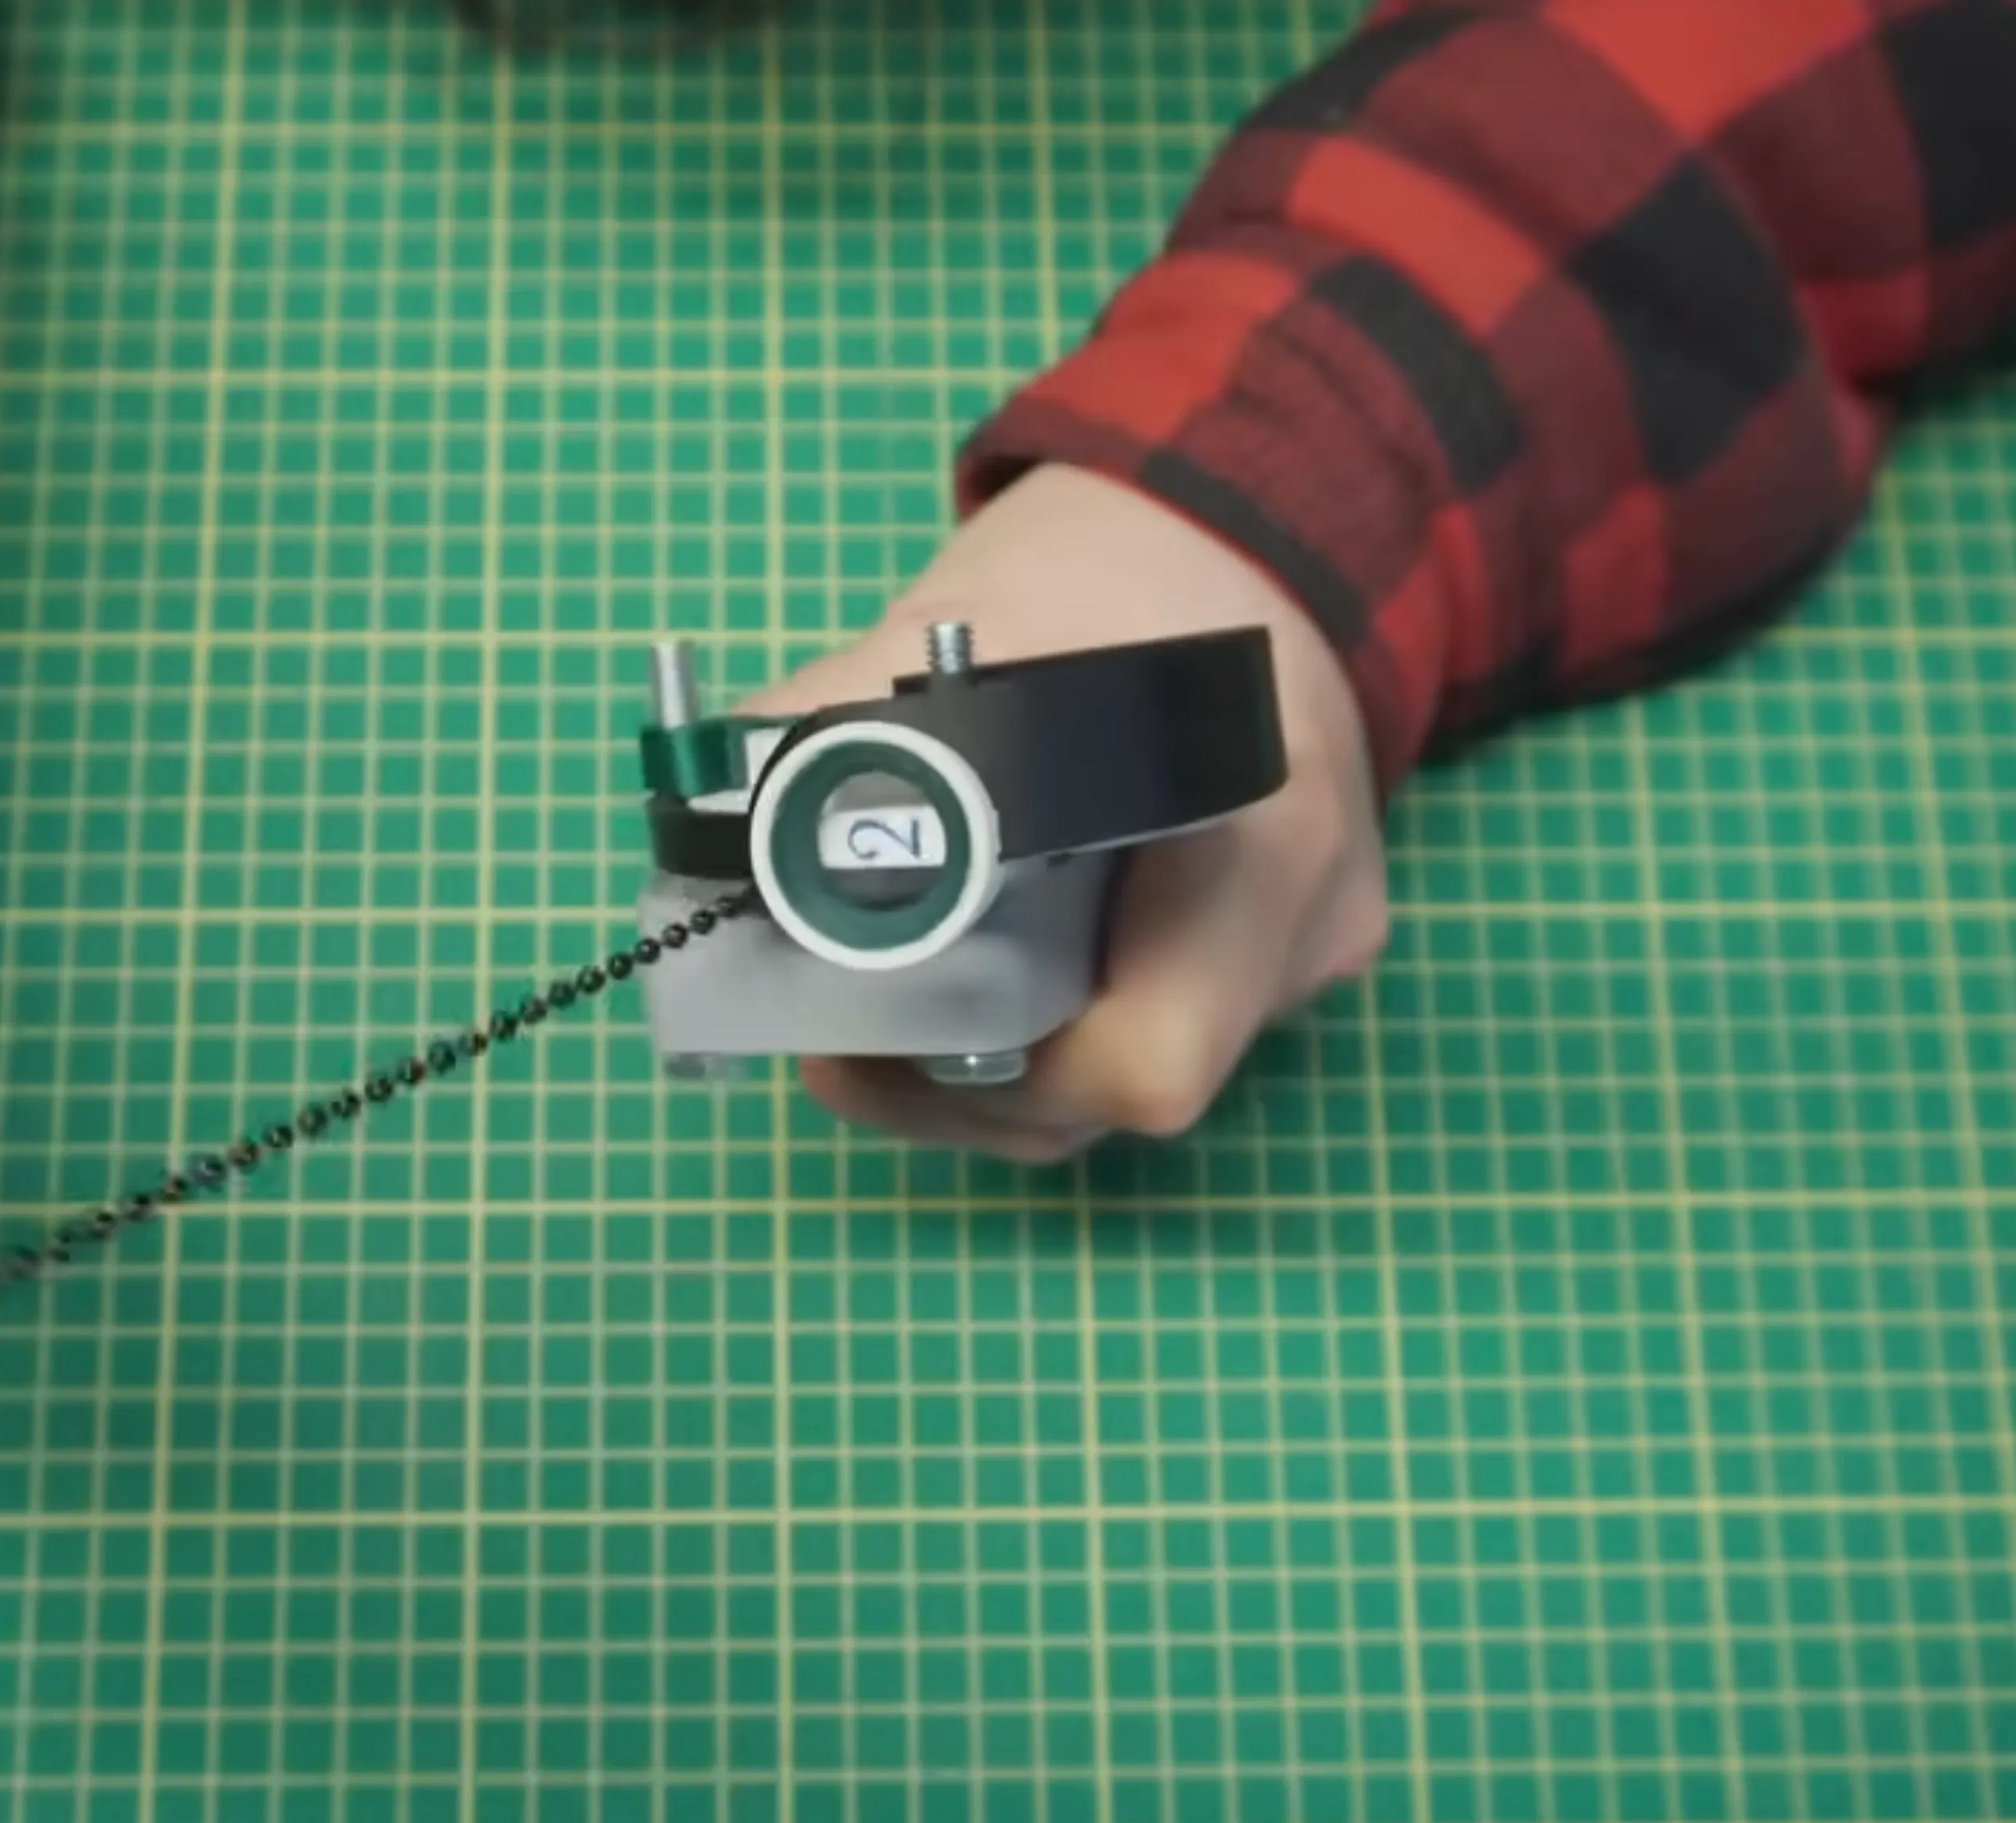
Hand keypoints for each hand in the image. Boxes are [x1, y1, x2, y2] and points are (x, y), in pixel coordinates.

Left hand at [737, 464, 1399, 1164]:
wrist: (1249, 535)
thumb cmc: (1122, 574)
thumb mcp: (984, 619)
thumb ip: (849, 721)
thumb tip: (712, 827)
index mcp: (1262, 846)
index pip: (1143, 1068)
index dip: (994, 1082)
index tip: (871, 1032)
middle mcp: (1304, 931)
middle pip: (1113, 1095)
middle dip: (964, 1081)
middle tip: (838, 1035)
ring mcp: (1303, 956)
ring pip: (1122, 1074)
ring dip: (997, 1063)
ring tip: (885, 1010)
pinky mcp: (1275, 960)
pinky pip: (1147, 1024)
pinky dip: (1052, 1012)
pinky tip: (983, 967)